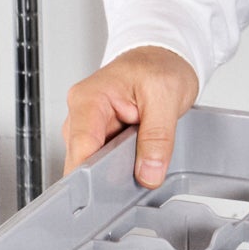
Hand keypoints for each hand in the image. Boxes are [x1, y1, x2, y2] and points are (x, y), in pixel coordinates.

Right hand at [62, 45, 200, 185]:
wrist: (162, 58)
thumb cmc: (159, 66)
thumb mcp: (167, 97)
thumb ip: (157, 138)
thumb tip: (148, 173)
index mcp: (89, 99)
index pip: (80, 148)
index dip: (93, 175)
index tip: (111, 191)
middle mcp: (82, 114)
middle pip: (83, 161)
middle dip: (109, 176)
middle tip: (141, 175)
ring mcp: (88, 128)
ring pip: (94, 166)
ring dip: (118, 172)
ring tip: (145, 160)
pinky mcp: (100, 137)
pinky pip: (105, 162)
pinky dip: (122, 167)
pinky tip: (140, 160)